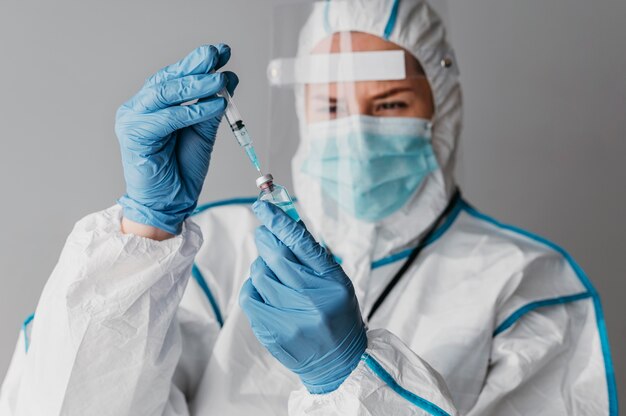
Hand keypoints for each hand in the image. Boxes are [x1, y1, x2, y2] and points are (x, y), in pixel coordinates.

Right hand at [116, 44, 237, 234]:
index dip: (197, 63)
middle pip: (167, 79)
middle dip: (195, 65)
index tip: (222, 51)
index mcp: (152, 105)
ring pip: (165, 93)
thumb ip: (211, 107)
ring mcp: (132, 120)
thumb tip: (228, 78)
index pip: (174, 76)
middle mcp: (138, 109)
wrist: (168, 204)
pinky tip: (214, 106)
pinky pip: (167, 118)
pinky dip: (192, 111)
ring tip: (220, 80)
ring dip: (196, 86)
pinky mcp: (134, 136)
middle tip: (218, 54)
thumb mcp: (202, 132)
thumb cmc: (181, 171)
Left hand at [240, 201, 367, 393]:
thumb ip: (312, 255)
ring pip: (259, 273)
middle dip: (266, 240)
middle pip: (275, 255)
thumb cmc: (338, 316)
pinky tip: (265, 290)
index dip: (278, 220)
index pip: (300, 242)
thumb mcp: (336, 281)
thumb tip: (285, 224)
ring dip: (261, 265)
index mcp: (332, 282)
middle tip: (265, 236)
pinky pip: (249, 296)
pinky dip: (253, 286)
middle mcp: (312, 299)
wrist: (339, 362)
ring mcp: (290, 318)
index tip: (263, 206)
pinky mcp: (272, 331)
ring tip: (272, 272)